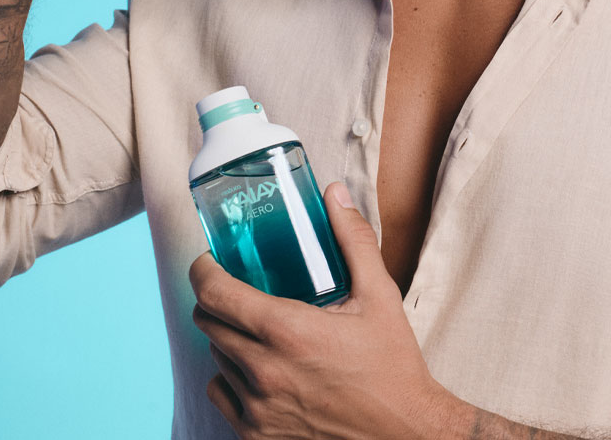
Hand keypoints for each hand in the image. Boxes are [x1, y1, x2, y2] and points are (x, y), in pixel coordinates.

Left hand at [192, 182, 467, 439]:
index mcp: (288, 332)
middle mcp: (265, 370)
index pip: (212, 292)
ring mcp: (258, 406)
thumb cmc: (394, 369)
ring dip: (230, 340)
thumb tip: (335, 195)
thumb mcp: (380, 298)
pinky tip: (259, 371)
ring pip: (216, 358)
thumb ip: (353, 241)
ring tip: (259, 334)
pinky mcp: (257, 434)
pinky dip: (231, 379)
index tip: (211, 263)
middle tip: (239, 293)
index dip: (203, 270)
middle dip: (218, 301)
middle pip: (208, 322)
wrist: (407, 435)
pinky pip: (221, 394)